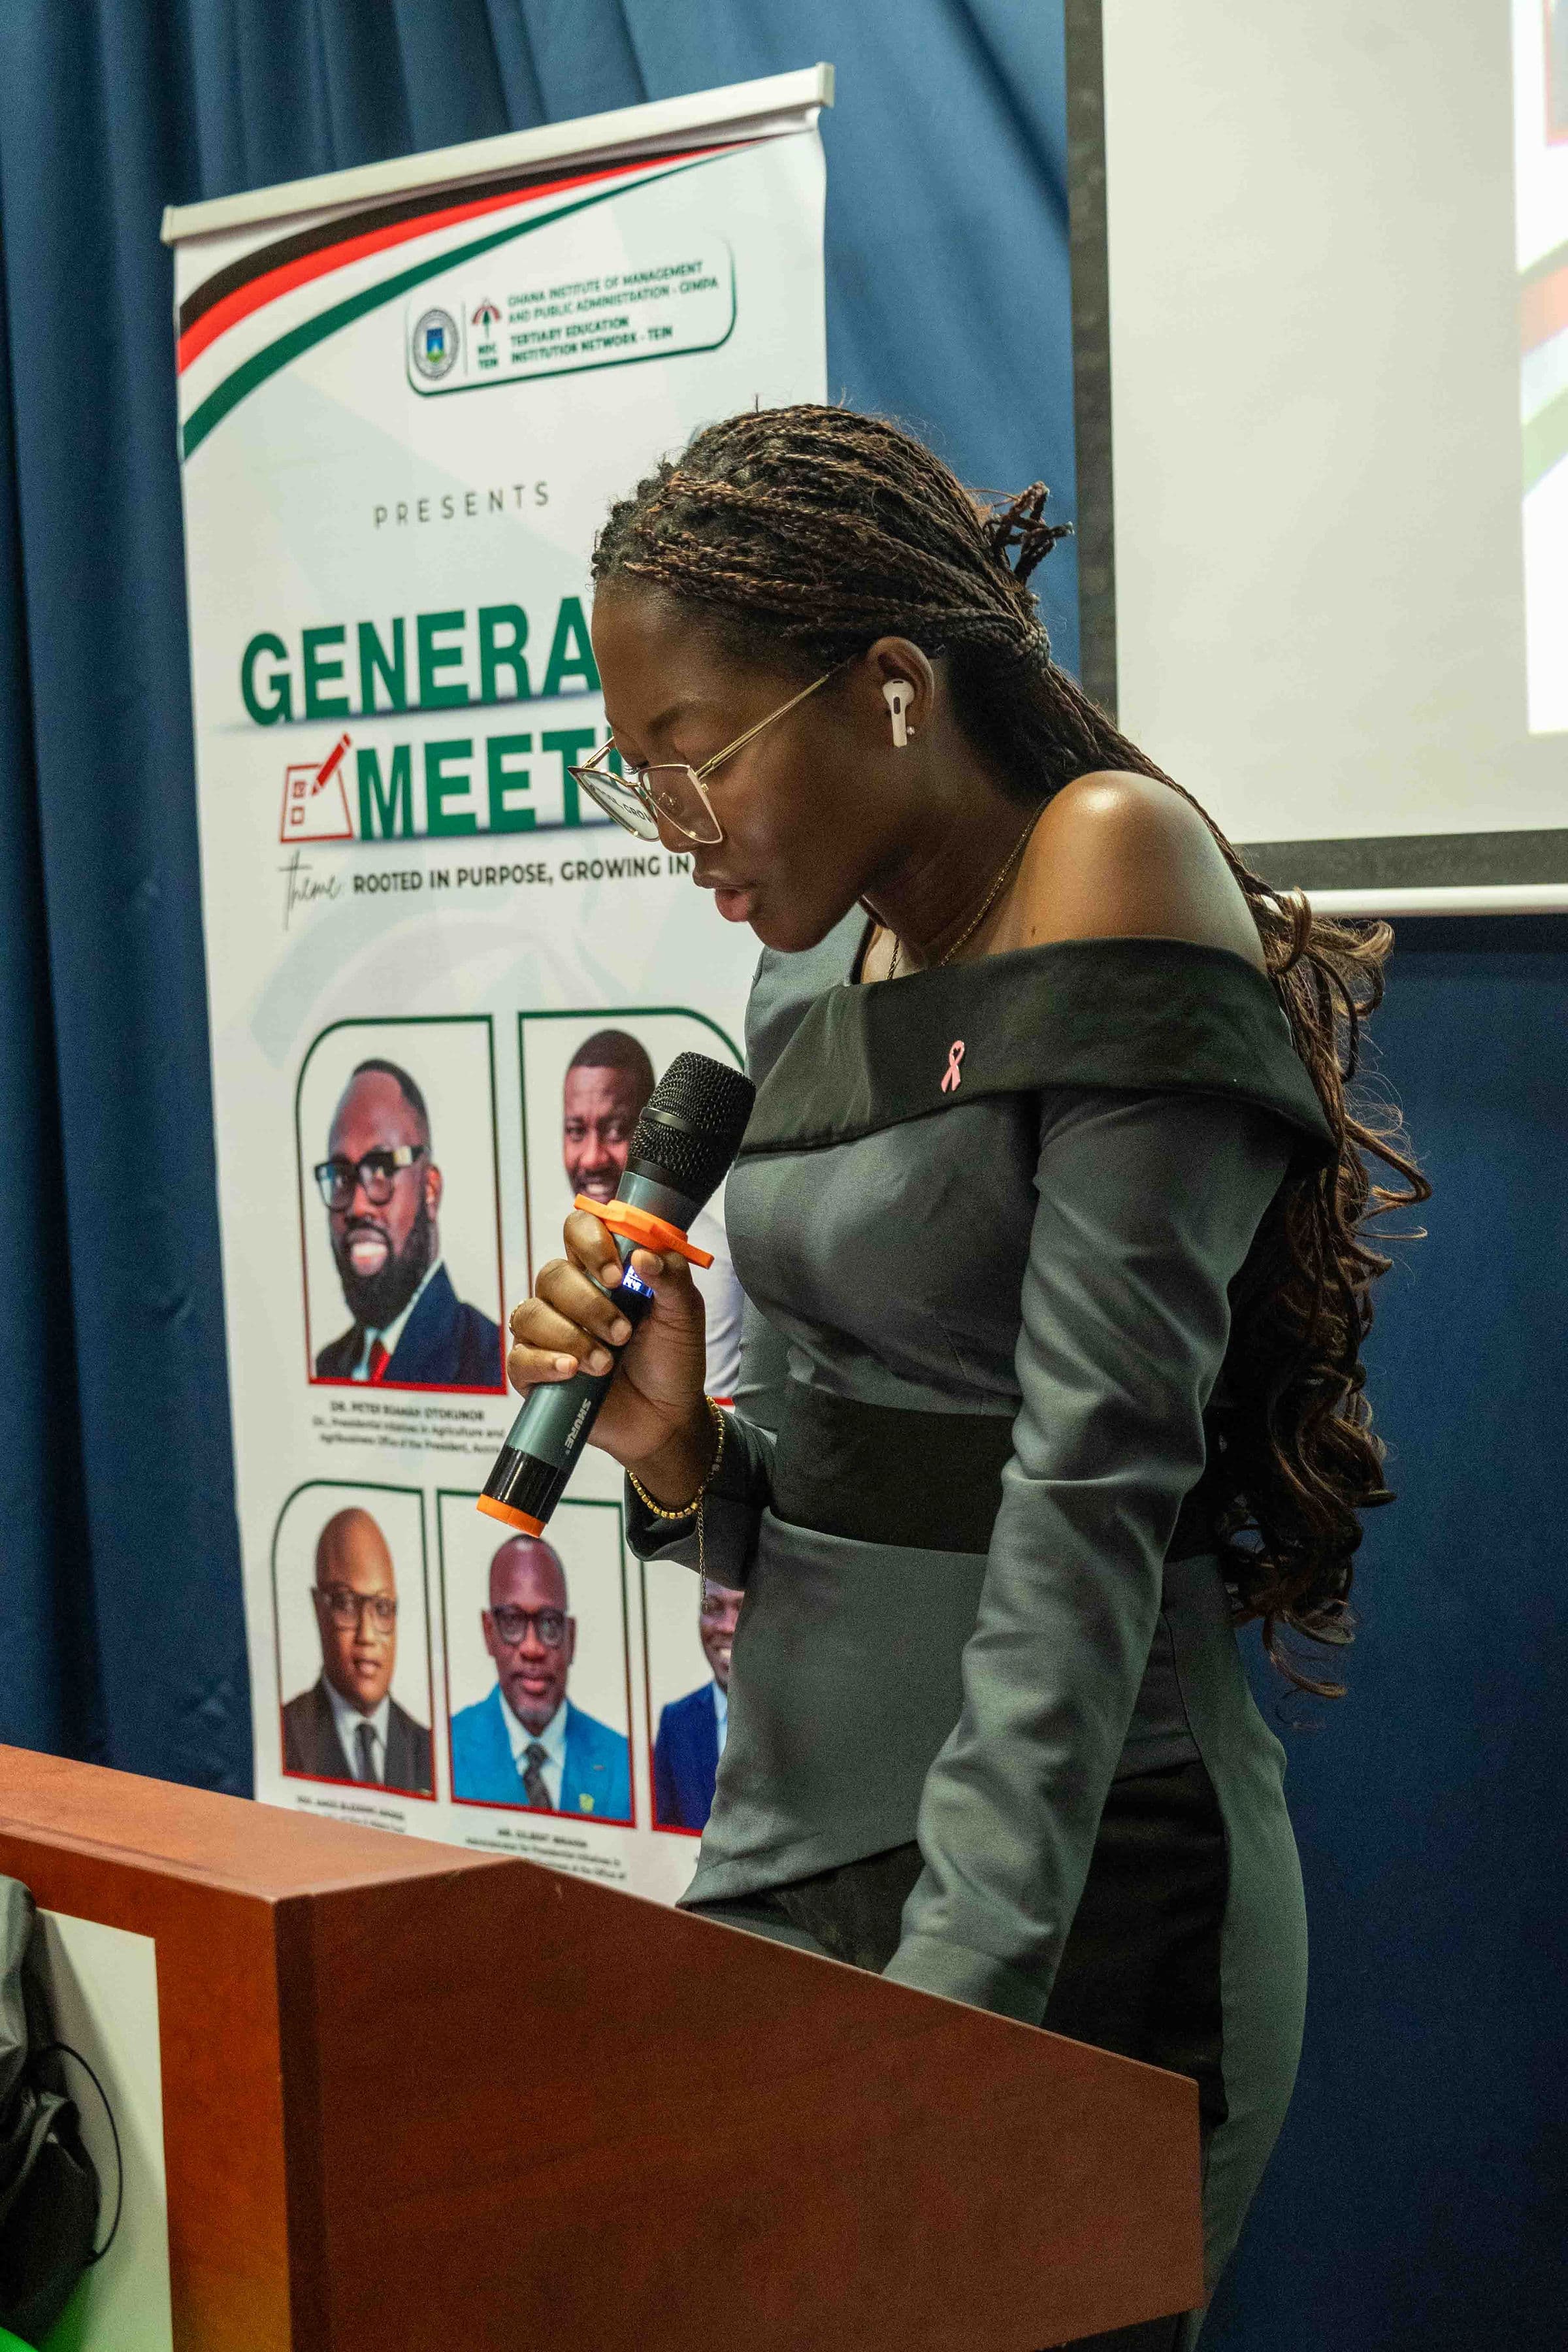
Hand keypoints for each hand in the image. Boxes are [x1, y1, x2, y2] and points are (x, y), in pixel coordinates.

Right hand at [507, 1209, 710, 1480]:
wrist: (666, 1418)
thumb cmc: (671, 1360)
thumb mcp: (684, 1315)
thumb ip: (671, 1277)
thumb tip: (643, 1253)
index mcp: (602, 1271)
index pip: (578, 1230)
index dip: (590, 1243)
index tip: (617, 1275)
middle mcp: (569, 1296)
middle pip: (553, 1274)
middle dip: (589, 1305)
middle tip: (623, 1333)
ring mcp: (547, 1332)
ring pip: (532, 1313)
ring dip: (573, 1337)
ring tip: (606, 1364)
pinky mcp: (534, 1370)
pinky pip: (520, 1357)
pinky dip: (546, 1362)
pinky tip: (572, 1371)